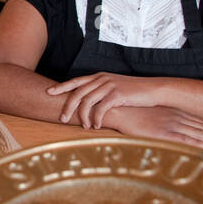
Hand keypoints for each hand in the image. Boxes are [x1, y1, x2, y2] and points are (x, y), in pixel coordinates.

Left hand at [48, 73, 162, 127]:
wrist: (154, 90)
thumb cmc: (133, 92)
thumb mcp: (114, 88)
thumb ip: (100, 92)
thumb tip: (88, 103)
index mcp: (99, 76)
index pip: (76, 81)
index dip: (61, 87)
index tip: (48, 92)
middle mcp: (102, 79)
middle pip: (78, 92)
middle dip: (68, 106)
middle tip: (62, 119)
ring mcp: (109, 85)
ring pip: (87, 101)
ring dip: (83, 116)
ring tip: (83, 126)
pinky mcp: (118, 94)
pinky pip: (101, 108)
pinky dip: (96, 118)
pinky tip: (96, 126)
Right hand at [102, 106, 202, 149]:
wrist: (119, 110)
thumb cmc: (134, 114)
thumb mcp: (154, 116)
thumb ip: (166, 123)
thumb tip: (174, 133)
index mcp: (176, 113)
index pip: (201, 123)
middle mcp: (177, 118)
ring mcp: (170, 125)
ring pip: (199, 133)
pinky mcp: (161, 133)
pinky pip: (183, 139)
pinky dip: (197, 143)